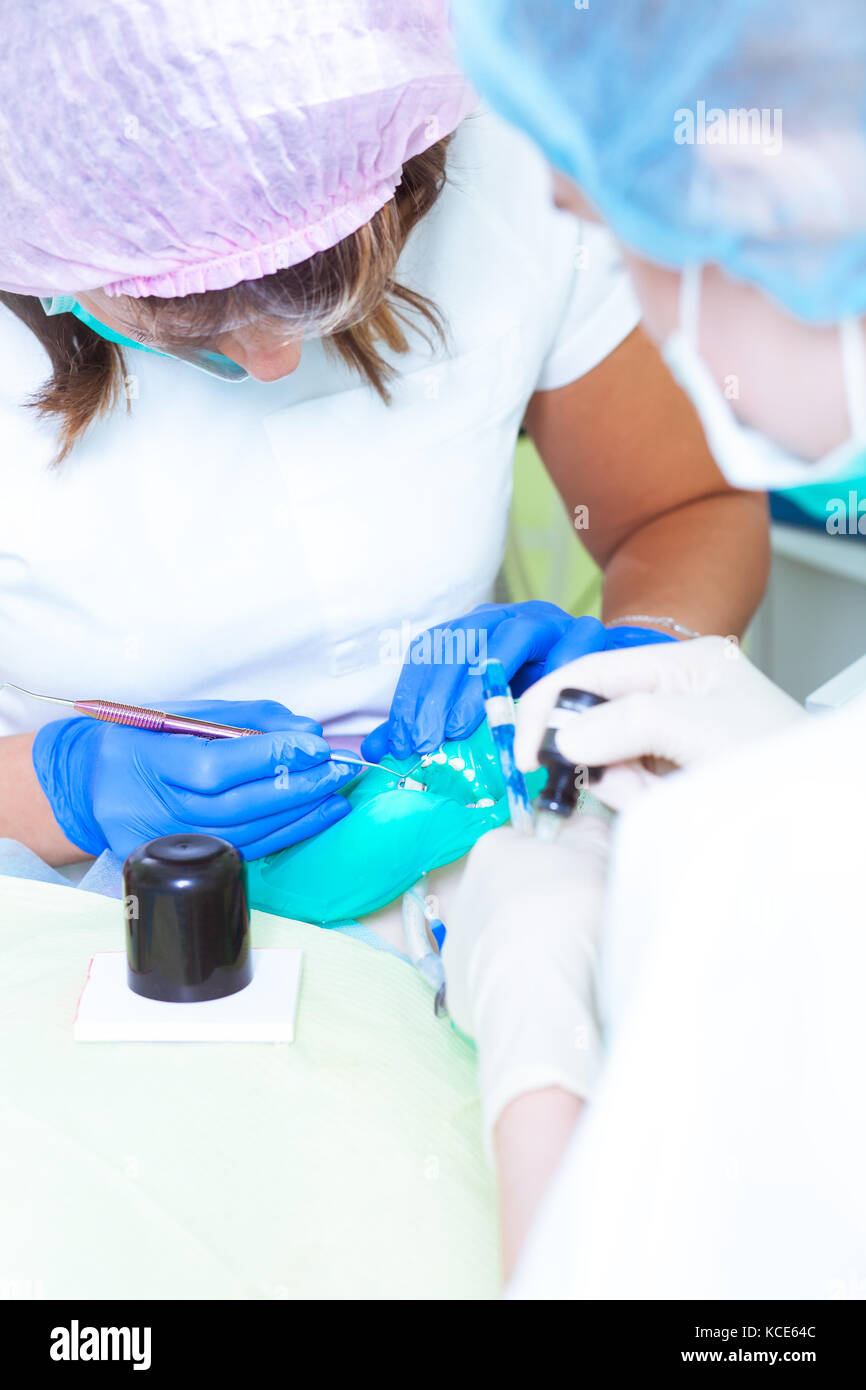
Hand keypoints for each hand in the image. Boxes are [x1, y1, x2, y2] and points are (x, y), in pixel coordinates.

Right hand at [32, 699, 356, 861]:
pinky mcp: (178, 864)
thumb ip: (246, 719)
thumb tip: (304, 733)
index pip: (216, 766)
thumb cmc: (142, 741)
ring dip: (298, 816)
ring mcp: (163, 842)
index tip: (314, 746)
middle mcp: (150, 807)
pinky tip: (313, 819)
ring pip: (243, 834)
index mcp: (145, 760)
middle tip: (337, 771)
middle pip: (235, 805)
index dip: (270, 757)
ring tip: (336, 795)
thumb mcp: (183, 714)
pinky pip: (239, 851)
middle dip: (295, 788)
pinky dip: (282, 835)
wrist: (90, 785)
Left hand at [363, 604, 612, 760]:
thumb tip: (377, 750)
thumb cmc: (534, 690)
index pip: (431, 650)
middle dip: (438, 692)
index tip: (401, 740)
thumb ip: (431, 722)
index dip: (410, 694)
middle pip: (464, 641)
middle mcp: (505, 618)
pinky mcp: (587, 631)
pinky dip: (555, 671)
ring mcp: (547, 621)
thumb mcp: (479, 706)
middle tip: (425, 740)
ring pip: (512, 636)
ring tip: (463, 728)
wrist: (600, 672)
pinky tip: (536, 708)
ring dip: (483, 682)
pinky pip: (572, 644)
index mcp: (473, 630)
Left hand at [443, 815, 609, 1146]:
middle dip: (538, 905)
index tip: (580, 881)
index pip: (524, 843)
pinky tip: (541, 995)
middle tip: (577, 925)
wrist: (541, 993)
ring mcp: (456, 946)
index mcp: (493, 850)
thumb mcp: (597, 852)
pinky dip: (514, 987)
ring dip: (524, 947)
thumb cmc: (571, 911)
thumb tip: (579, 829)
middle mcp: (464, 893)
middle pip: (508, 891)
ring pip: (498, 938)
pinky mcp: (458, 994)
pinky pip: (491, 982)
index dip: (557, 860)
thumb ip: (587, 832)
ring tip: (563, 967)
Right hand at [515, 636, 805, 809]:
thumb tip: (564, 738)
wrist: (824, 811)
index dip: (547, 709)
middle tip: (631, 786)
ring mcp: (669, 739)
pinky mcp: (670, 779)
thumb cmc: (780, 757)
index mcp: (677, 663)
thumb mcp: (704, 729)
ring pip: (606, 764)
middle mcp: (668, 695)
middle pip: (591, 721)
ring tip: (671, 796)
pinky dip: (640, 806)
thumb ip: (632, 724)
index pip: (589, 673)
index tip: (524, 756)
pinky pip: (627, 792)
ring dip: (626, 790)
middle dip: (599, 760)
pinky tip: (673, 805)